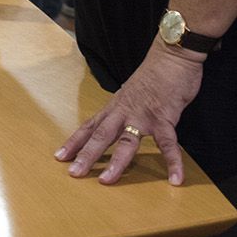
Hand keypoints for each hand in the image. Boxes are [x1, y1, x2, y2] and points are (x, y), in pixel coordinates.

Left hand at [56, 41, 204, 185]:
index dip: (75, 142)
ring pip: (126, 141)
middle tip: (74, 172)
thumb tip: (120, 123)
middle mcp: (124, 111)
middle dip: (86, 155)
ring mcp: (143, 115)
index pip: (90, 126)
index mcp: (116, 107)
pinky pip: (168, 143)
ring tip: (106, 180)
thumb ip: (125, 110)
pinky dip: (173, 162)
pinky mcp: (164, 117)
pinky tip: (175, 179)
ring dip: (116, 162)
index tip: (60, 156)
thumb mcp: (132, 93)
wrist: (171, 55)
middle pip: (101, 135)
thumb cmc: (153, 75)